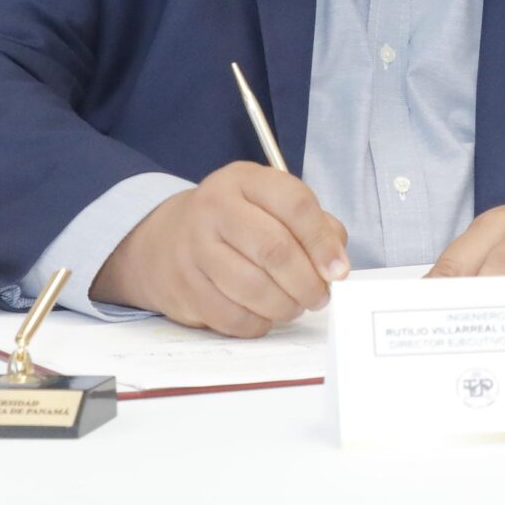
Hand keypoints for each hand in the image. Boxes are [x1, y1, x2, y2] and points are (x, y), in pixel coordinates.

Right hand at [91, 161, 350, 336]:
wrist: (165, 239)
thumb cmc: (237, 223)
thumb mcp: (272, 204)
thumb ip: (313, 226)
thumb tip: (335, 264)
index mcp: (245, 180)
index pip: (295, 205)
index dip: (323, 242)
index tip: (339, 271)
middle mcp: (214, 208)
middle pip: (274, 250)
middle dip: (307, 282)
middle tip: (320, 297)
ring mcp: (193, 248)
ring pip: (252, 288)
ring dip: (285, 306)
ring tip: (295, 306)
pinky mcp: (183, 287)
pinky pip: (230, 316)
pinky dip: (257, 323)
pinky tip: (265, 315)